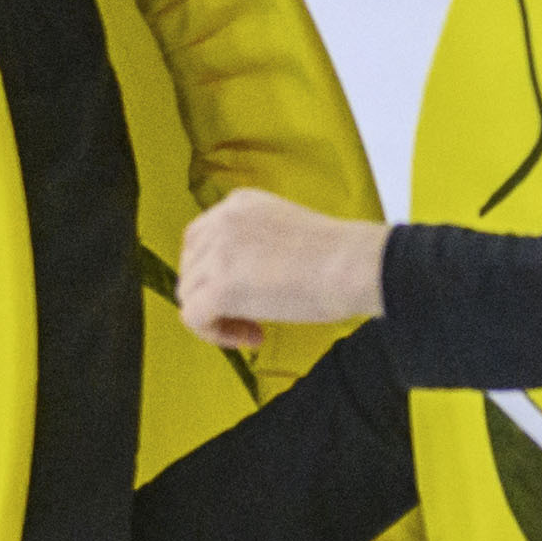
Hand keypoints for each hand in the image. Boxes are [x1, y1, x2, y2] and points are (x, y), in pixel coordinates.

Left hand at [178, 191, 387, 353]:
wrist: (352, 266)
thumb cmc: (338, 257)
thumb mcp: (286, 231)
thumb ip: (255, 245)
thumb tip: (239, 280)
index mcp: (239, 203)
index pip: (200, 239)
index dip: (214, 272)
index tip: (246, 293)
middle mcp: (222, 221)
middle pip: (190, 267)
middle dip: (213, 296)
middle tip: (251, 317)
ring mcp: (217, 253)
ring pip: (188, 294)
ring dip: (217, 318)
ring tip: (255, 330)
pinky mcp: (219, 287)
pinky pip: (194, 318)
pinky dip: (215, 334)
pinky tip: (252, 337)